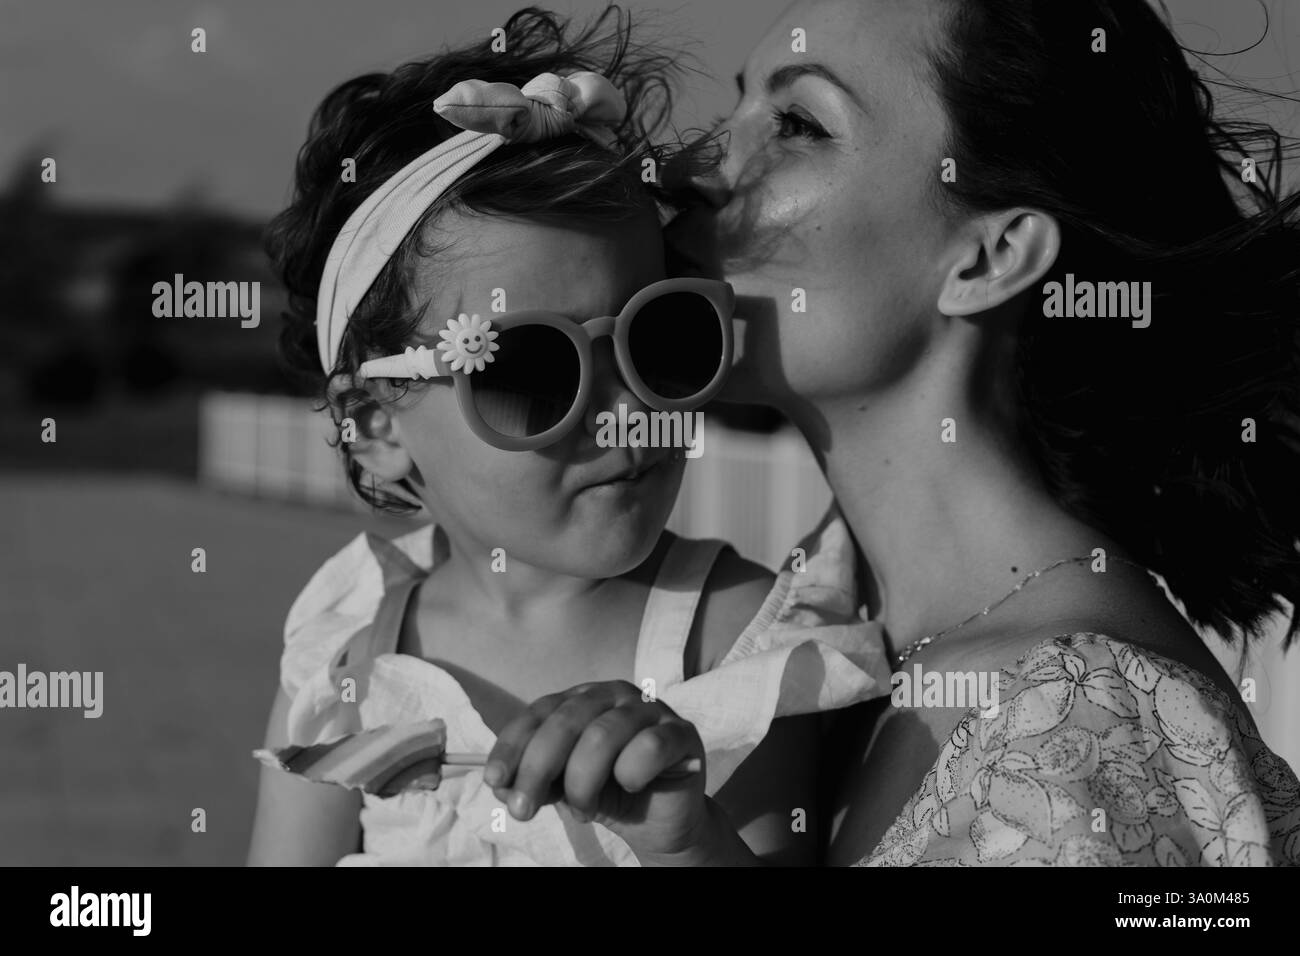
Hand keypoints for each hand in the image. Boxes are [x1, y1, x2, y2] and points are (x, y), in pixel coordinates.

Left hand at [484, 680, 719, 862]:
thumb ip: (533, 781)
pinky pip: (648, 747)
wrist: (662, 822)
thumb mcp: (562, 789)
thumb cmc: (609, 794)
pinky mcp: (681, 733)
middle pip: (566, 721)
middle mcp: (614, 695)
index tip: (494, 780)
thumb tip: (501, 785)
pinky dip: (630, 774)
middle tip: (522, 810)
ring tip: (584, 810)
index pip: (540, 712)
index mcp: (583, 699)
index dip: (513, 746)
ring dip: (583, 783)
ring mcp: (651, 710)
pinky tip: (629, 788)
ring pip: (603, 735)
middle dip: (537, 769)